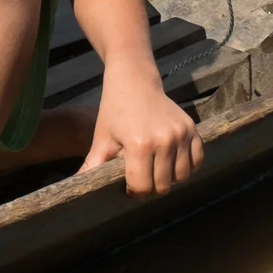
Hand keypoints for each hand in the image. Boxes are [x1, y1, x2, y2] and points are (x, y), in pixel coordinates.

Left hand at [80, 67, 202, 196]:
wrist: (134, 80)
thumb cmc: (115, 109)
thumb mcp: (102, 138)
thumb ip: (92, 165)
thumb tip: (76, 186)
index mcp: (139, 145)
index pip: (142, 187)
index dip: (133, 192)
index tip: (128, 185)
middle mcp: (164, 141)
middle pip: (162, 186)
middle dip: (150, 186)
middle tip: (141, 175)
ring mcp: (181, 135)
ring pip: (181, 177)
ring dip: (169, 178)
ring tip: (155, 167)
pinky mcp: (192, 129)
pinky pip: (196, 161)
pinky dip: (186, 166)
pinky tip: (171, 160)